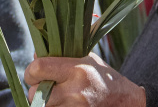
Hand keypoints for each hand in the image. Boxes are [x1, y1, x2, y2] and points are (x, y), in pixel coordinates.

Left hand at [24, 53, 144, 106]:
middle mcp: (74, 91)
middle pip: (34, 93)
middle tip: (44, 86)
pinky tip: (65, 103)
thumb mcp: (86, 59)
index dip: (31, 71)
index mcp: (76, 70)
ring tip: (58, 95)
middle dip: (36, 90)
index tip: (35, 72)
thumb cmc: (103, 78)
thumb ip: (60, 57)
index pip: (38, 68)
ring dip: (44, 102)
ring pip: (42, 106)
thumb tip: (35, 56)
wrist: (126, 102)